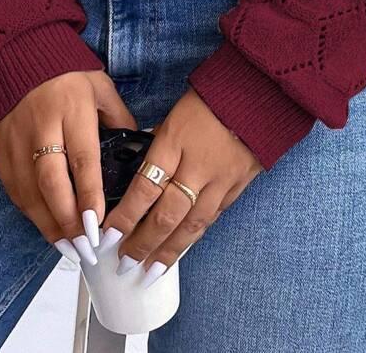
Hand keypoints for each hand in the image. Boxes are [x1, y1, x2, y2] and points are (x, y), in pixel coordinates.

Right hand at [0, 69, 136, 265]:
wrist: (12, 53)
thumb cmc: (62, 70)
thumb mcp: (99, 85)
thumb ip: (118, 117)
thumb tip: (138, 147)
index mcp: (71, 107)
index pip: (81, 158)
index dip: (89, 194)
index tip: (97, 223)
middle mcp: (41, 126)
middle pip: (52, 181)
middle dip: (68, 219)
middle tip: (85, 246)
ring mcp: (16, 140)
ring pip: (30, 192)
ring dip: (49, 224)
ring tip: (70, 248)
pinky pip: (14, 189)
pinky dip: (31, 214)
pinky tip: (47, 230)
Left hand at [99, 87, 262, 285]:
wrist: (257, 93)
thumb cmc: (210, 98)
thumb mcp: (173, 113)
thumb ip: (157, 143)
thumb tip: (138, 167)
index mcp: (175, 142)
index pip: (144, 188)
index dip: (125, 217)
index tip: (108, 235)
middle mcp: (197, 166)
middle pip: (166, 215)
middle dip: (143, 244)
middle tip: (125, 264)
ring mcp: (220, 180)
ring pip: (191, 225)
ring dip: (169, 252)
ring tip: (151, 272)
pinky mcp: (237, 186)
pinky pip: (212, 217)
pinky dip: (194, 236)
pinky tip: (181, 249)